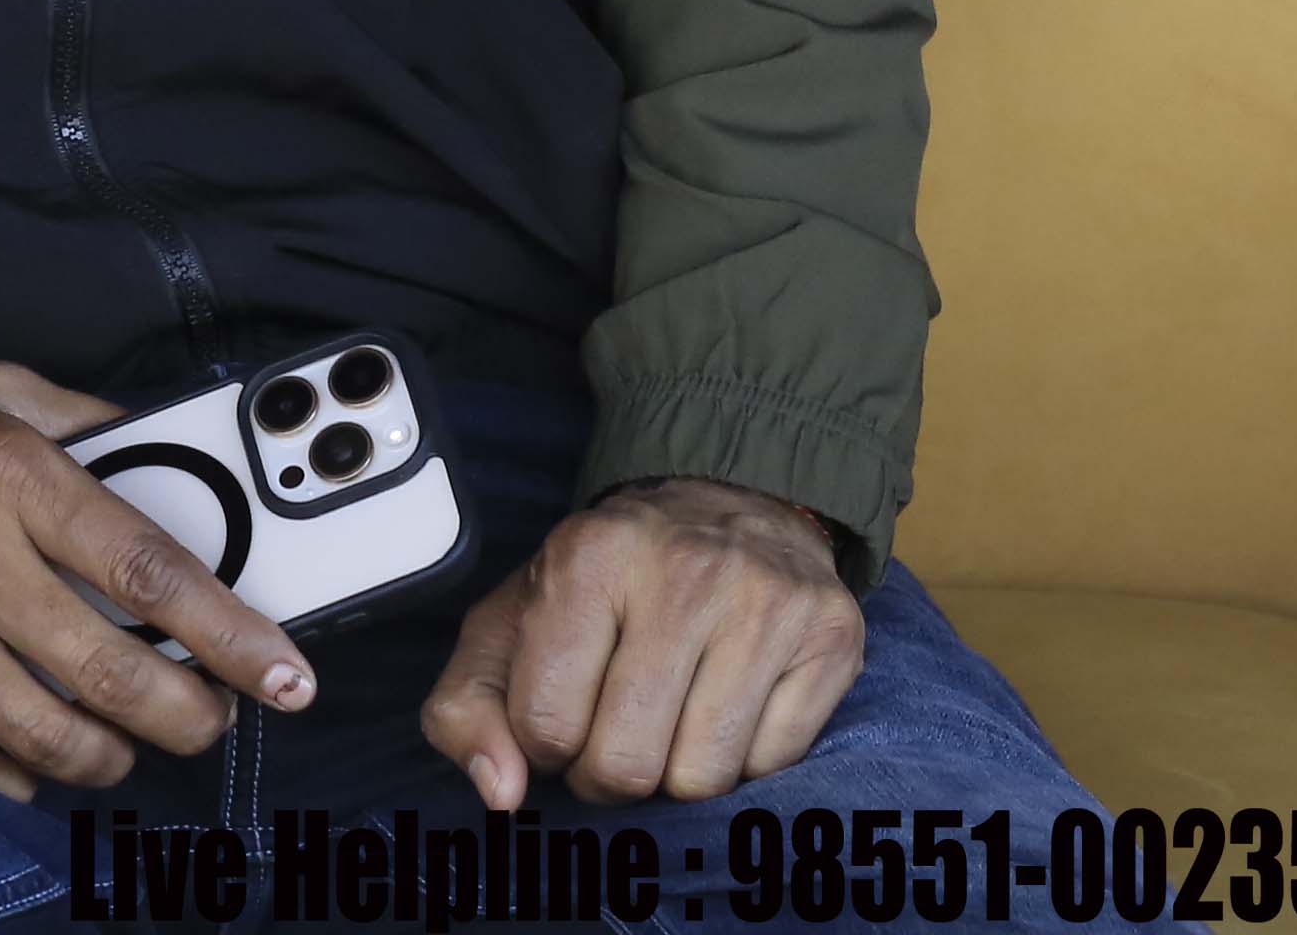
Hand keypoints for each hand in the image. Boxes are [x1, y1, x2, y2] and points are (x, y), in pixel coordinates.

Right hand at [0, 346, 318, 799]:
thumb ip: (74, 420)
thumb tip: (158, 449)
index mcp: (7, 475)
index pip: (152, 570)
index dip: (235, 635)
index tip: (287, 674)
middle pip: (116, 676)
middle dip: (190, 718)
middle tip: (211, 718)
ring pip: (48, 735)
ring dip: (110, 756)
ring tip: (125, 744)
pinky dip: (12, 774)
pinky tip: (33, 764)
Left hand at [420, 476, 862, 809]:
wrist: (730, 504)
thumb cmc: (607, 582)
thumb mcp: (511, 623)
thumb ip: (467, 708)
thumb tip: (501, 793)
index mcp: (587, 558)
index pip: (547, 724)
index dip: (547, 747)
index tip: (561, 718)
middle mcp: (683, 572)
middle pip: (627, 763)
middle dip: (609, 773)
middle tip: (616, 733)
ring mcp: (766, 603)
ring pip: (702, 777)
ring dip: (676, 773)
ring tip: (670, 719)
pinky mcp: (830, 636)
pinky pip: (772, 765)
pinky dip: (743, 759)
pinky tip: (729, 705)